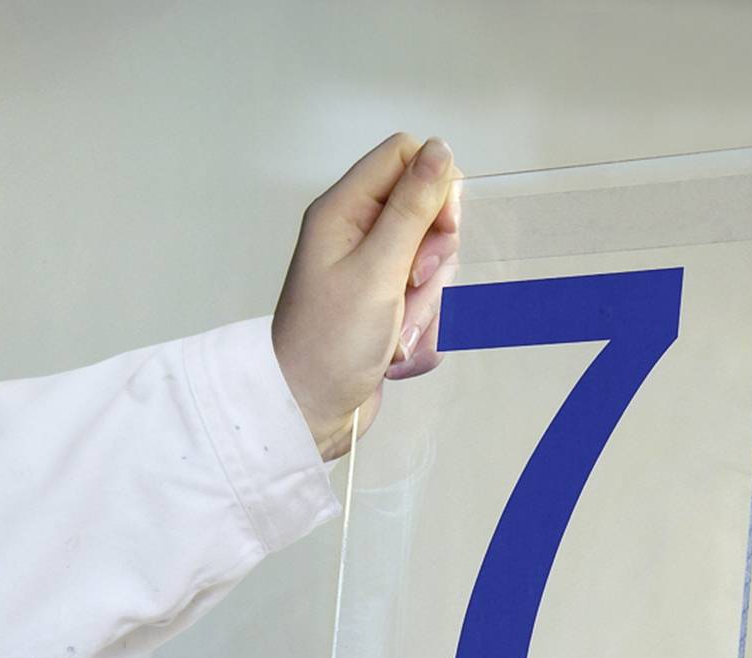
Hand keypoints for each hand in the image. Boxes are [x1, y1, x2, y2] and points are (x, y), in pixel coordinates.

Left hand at [272, 133, 462, 459]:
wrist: (310, 413)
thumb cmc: (328, 344)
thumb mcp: (377, 270)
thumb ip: (412, 207)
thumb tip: (440, 149)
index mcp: (344, 211)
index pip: (406, 157)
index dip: (435, 185)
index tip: (441, 227)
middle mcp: (359, 235)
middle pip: (429, 214)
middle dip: (433, 259)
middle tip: (408, 286)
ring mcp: (376, 274)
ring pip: (435, 266)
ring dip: (428, 304)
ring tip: (395, 330)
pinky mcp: (389, 309)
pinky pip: (430, 305)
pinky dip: (422, 331)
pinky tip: (395, 350)